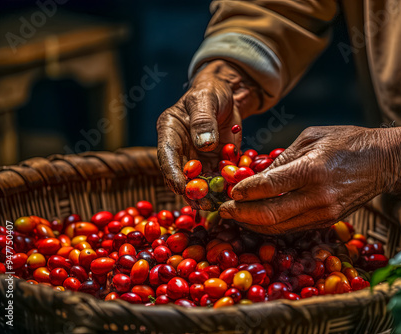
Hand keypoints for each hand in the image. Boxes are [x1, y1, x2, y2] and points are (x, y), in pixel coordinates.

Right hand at [157, 60, 260, 209]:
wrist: (228, 94)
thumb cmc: (211, 91)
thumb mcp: (206, 100)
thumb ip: (203, 120)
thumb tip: (204, 145)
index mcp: (170, 132)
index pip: (166, 155)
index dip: (172, 173)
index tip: (179, 187)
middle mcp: (182, 149)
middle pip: (182, 174)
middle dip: (191, 191)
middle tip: (202, 203)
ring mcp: (198, 158)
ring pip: (201, 181)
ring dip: (209, 194)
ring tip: (219, 205)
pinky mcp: (216, 163)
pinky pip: (220, 178)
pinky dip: (226, 187)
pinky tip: (234, 195)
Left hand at [219, 115, 400, 233]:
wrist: (385, 162)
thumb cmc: (348, 142)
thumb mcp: (312, 137)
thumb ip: (283, 158)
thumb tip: (257, 174)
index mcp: (312, 169)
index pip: (268, 186)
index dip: (244, 191)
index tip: (230, 190)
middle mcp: (318, 196)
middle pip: (269, 214)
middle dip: (241, 214)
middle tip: (223, 210)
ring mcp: (324, 213)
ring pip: (279, 227)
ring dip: (253, 224)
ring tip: (235, 217)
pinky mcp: (328, 221)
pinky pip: (293, 228)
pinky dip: (271, 226)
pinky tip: (258, 220)